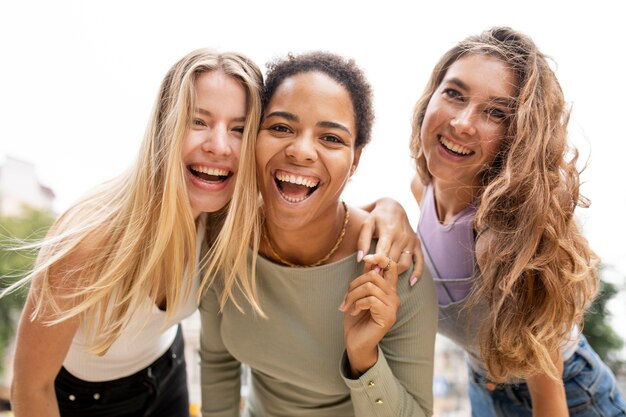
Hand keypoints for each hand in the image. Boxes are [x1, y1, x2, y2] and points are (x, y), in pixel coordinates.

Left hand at [340, 253, 400, 376]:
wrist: (356, 343)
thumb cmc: (357, 320)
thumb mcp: (359, 295)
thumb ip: (365, 279)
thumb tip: (367, 258)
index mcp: (388, 289)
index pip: (390, 266)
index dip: (379, 258)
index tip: (366, 258)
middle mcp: (394, 296)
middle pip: (374, 275)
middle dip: (354, 284)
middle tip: (346, 298)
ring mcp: (392, 307)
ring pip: (370, 287)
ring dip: (353, 295)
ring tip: (347, 306)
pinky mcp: (388, 316)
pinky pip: (370, 300)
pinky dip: (358, 304)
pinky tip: (354, 312)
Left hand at [358, 197, 422, 285]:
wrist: (394, 207)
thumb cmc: (377, 217)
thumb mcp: (367, 224)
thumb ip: (362, 241)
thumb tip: (360, 259)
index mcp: (389, 231)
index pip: (383, 252)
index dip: (376, 264)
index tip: (368, 272)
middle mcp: (402, 237)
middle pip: (393, 261)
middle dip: (383, 271)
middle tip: (373, 279)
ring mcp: (411, 241)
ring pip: (405, 264)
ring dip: (395, 274)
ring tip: (384, 279)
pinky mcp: (417, 245)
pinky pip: (420, 261)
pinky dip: (418, 273)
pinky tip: (411, 283)